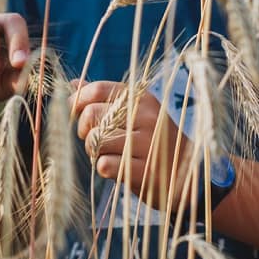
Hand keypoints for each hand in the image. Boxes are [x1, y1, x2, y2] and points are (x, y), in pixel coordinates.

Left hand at [72, 79, 194, 209]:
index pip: (99, 89)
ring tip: (108, 154)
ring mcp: (147, 144)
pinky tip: (118, 168)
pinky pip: (104, 165)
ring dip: (94, 151)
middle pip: (91, 115)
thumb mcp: (135, 114)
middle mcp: (147, 117)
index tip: (76, 112)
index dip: (79, 100)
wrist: (186, 174)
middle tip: (94, 139)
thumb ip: (105, 99)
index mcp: (143, 99)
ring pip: (96, 141)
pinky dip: (104, 168)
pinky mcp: (144, 170)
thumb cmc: (153, 141)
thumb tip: (73, 84)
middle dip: (85, 130)